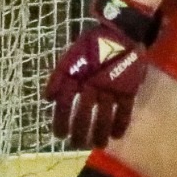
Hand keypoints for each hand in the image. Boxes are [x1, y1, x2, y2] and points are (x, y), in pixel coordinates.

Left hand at [44, 0, 159, 146]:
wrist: (121, 31)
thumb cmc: (92, 44)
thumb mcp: (70, 56)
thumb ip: (58, 77)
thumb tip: (47, 99)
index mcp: (75, 74)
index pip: (64, 103)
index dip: (60, 120)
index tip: (58, 135)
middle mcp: (92, 83)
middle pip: (83, 113)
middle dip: (78, 132)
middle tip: (75, 145)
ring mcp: (111, 87)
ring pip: (104, 115)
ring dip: (99, 133)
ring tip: (96, 145)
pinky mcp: (128, 88)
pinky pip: (125, 110)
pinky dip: (121, 124)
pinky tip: (117, 136)